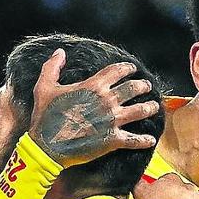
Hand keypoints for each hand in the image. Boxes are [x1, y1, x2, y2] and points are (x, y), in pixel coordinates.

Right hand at [28, 49, 160, 166]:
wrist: (47, 146)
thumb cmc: (44, 117)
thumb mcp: (44, 88)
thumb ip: (52, 67)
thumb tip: (60, 52)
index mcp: (93, 86)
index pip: (117, 71)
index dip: (127, 68)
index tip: (132, 69)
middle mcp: (106, 100)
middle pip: (133, 88)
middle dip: (143, 86)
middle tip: (147, 86)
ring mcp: (112, 120)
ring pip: (140, 111)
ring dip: (149, 108)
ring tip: (154, 107)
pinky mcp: (113, 140)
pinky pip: (134, 139)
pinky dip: (144, 140)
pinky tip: (151, 140)